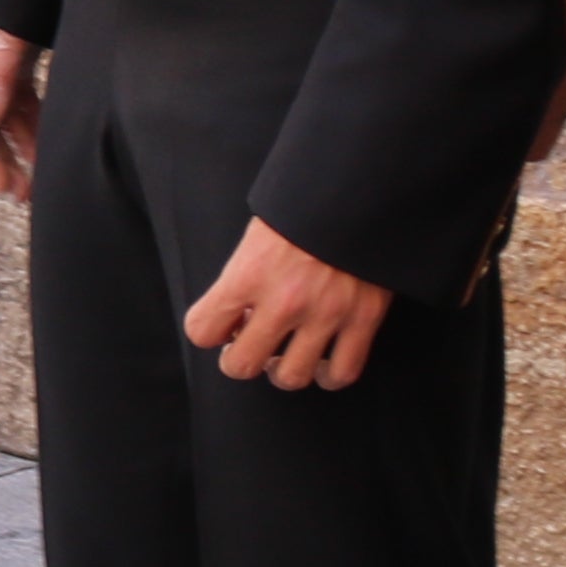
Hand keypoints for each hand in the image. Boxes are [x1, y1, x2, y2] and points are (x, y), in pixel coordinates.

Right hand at [0, 23, 39, 202]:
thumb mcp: (7, 28)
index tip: (3, 184)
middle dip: (4, 158)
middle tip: (21, 192)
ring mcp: (5, 58)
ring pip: (10, 111)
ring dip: (23, 141)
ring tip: (39, 171)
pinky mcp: (25, 52)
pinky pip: (26, 95)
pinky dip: (36, 117)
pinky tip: (49, 132)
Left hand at [188, 221, 393, 386]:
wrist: (361, 188)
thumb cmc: (305, 204)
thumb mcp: (259, 231)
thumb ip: (244, 273)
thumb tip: (236, 313)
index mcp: (249, 272)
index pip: (202, 330)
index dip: (208, 331)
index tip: (220, 325)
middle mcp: (283, 300)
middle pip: (242, 365)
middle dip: (239, 361)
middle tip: (248, 348)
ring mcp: (325, 313)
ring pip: (291, 377)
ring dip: (283, 372)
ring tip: (285, 357)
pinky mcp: (363, 318)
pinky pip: (343, 371)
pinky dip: (330, 376)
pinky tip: (323, 364)